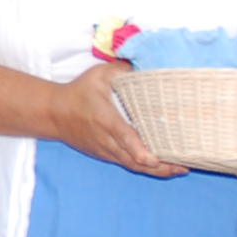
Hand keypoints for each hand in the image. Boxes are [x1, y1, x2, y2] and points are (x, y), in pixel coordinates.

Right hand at [50, 65, 179, 177]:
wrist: (54, 113)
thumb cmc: (78, 92)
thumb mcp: (98, 75)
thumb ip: (122, 70)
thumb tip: (147, 66)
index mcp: (105, 119)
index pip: (124, 137)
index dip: (139, 150)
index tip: (154, 159)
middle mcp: (106, 140)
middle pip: (133, 159)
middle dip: (158, 166)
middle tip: (183, 166)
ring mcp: (105, 150)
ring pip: (132, 165)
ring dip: (155, 170)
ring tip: (179, 169)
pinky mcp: (105, 155)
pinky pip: (127, 164)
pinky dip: (144, 168)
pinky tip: (162, 166)